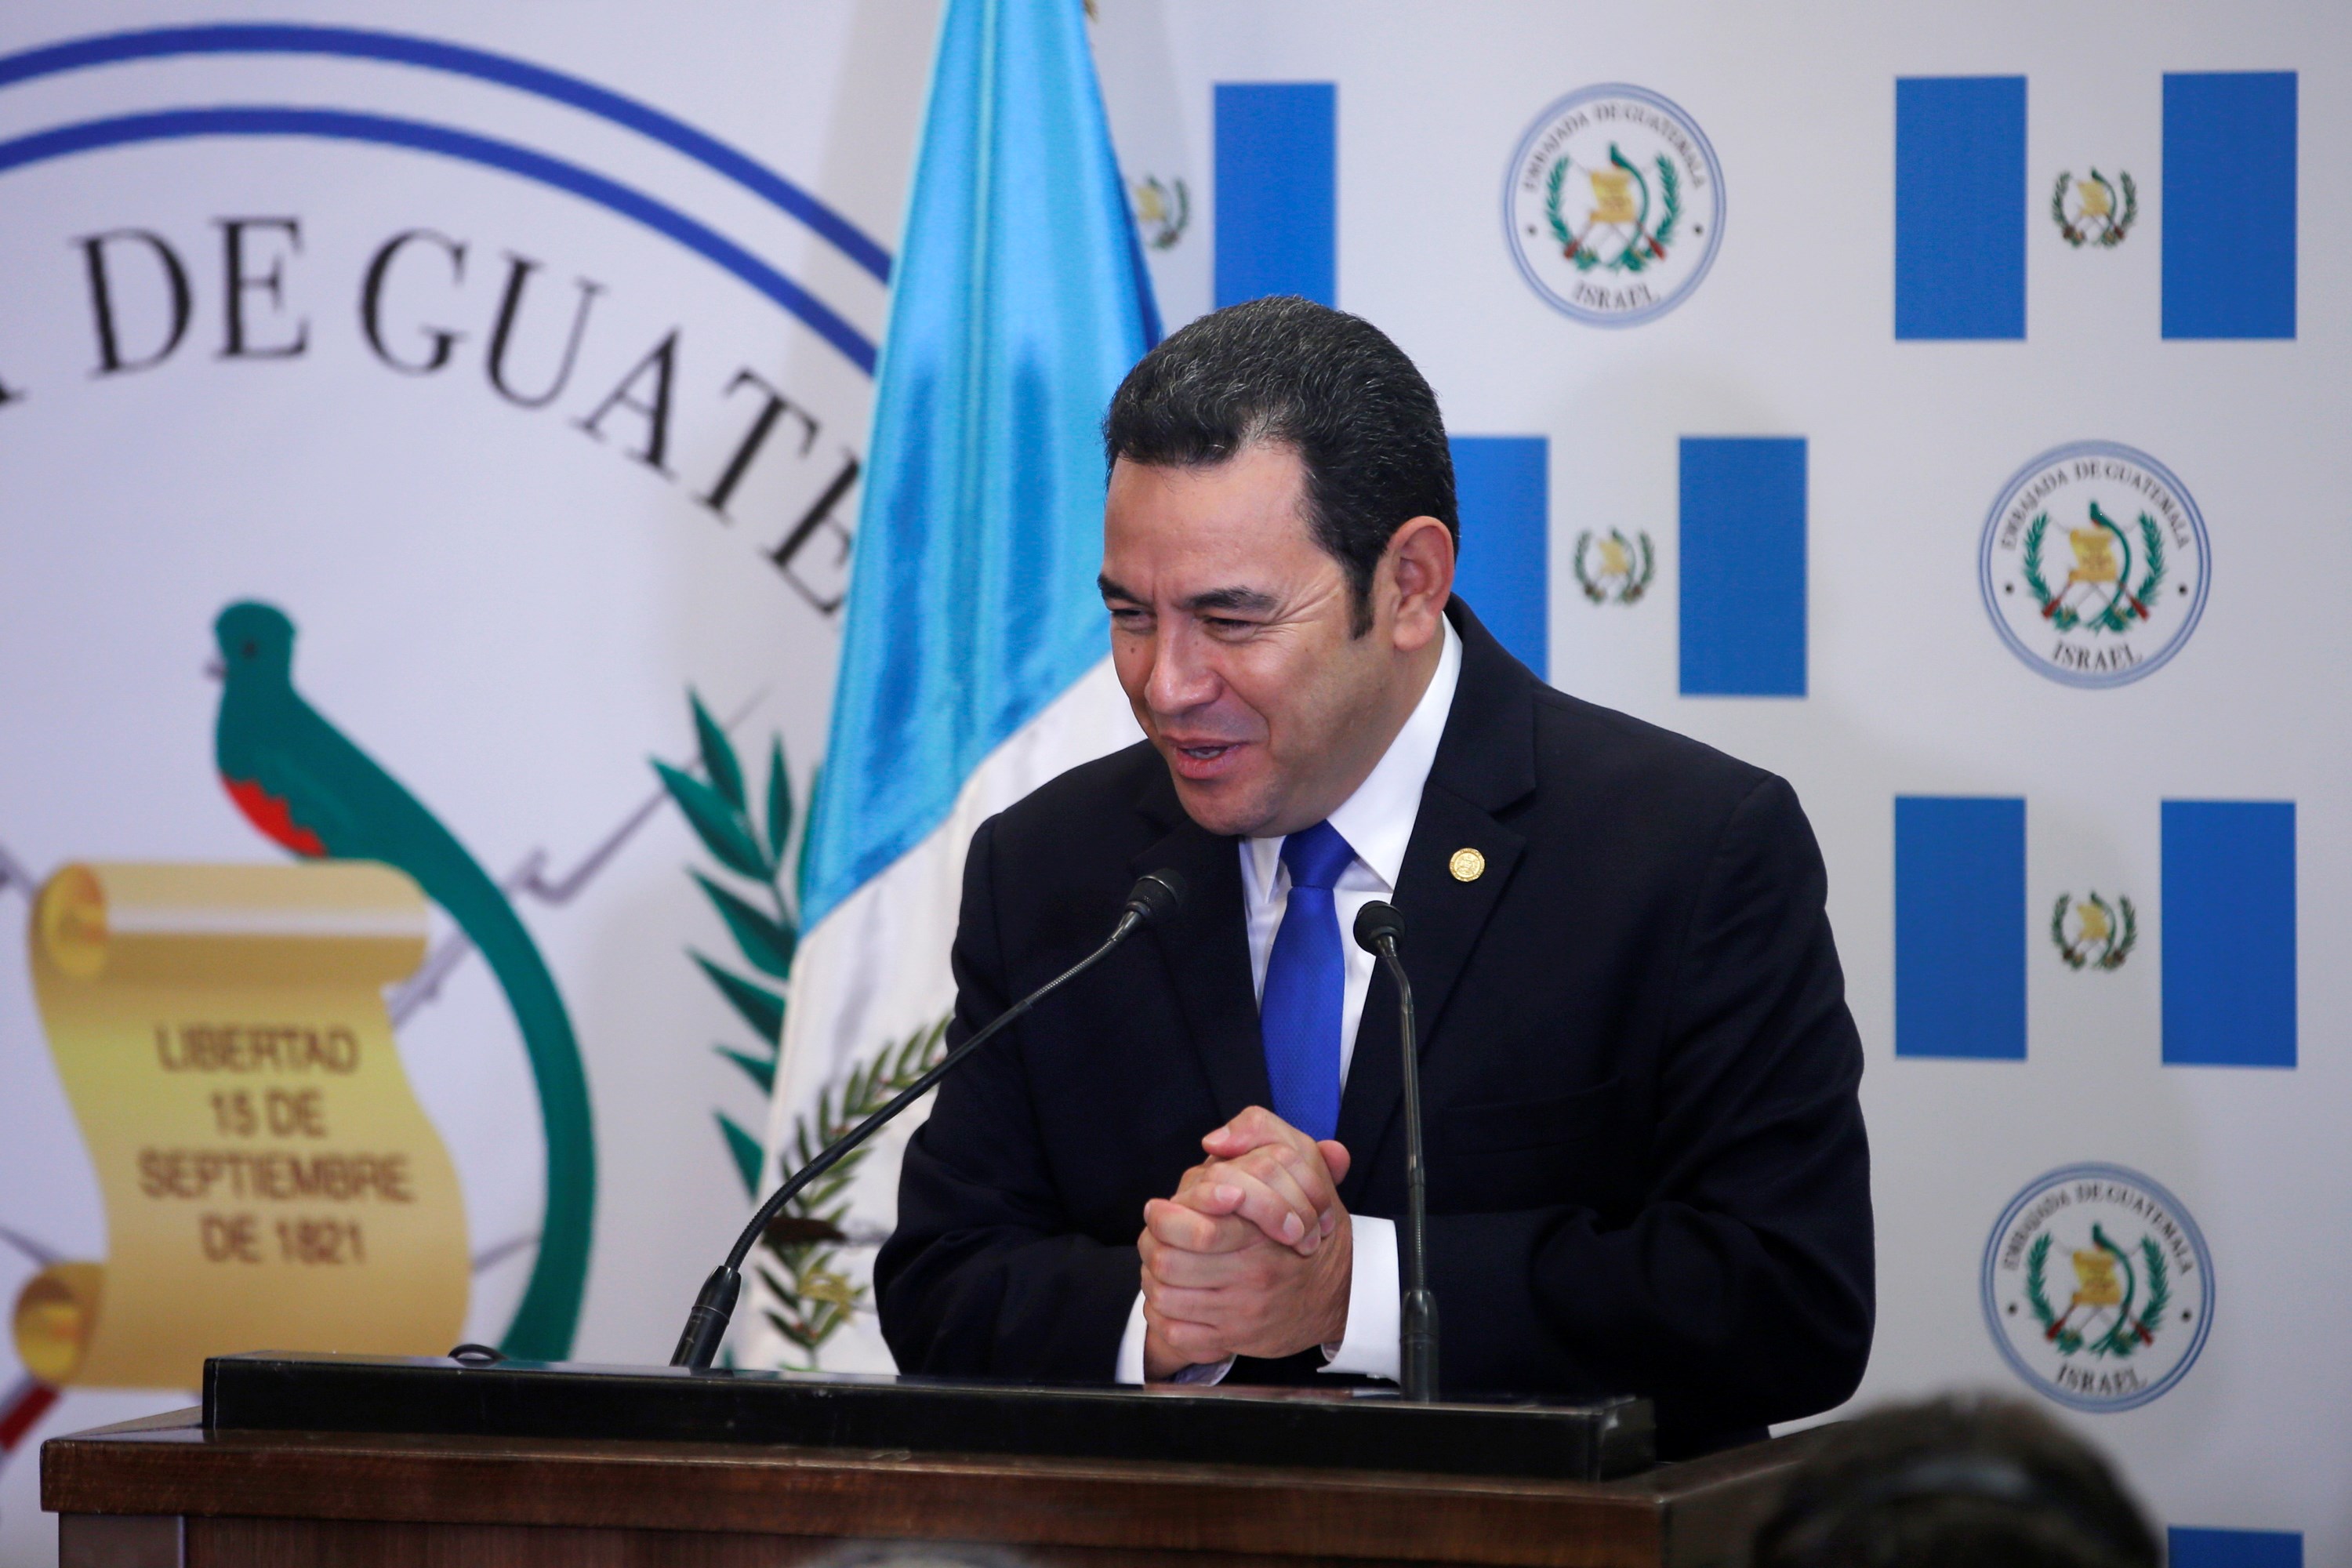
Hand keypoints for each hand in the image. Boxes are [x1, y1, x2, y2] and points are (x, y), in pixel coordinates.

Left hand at [1138, 1108, 1353, 1378]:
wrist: (1344, 1292)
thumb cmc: (1311, 1225)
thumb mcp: (1301, 1166)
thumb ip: (1260, 1134)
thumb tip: (1214, 1140)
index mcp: (1262, 1237)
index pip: (1196, 1231)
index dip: (1164, 1218)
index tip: (1158, 1209)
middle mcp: (1252, 1278)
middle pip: (1168, 1263)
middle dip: (1152, 1247)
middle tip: (1154, 1238)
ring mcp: (1242, 1315)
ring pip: (1167, 1299)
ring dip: (1153, 1281)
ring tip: (1158, 1266)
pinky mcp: (1235, 1342)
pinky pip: (1180, 1336)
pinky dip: (1165, 1321)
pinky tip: (1171, 1301)